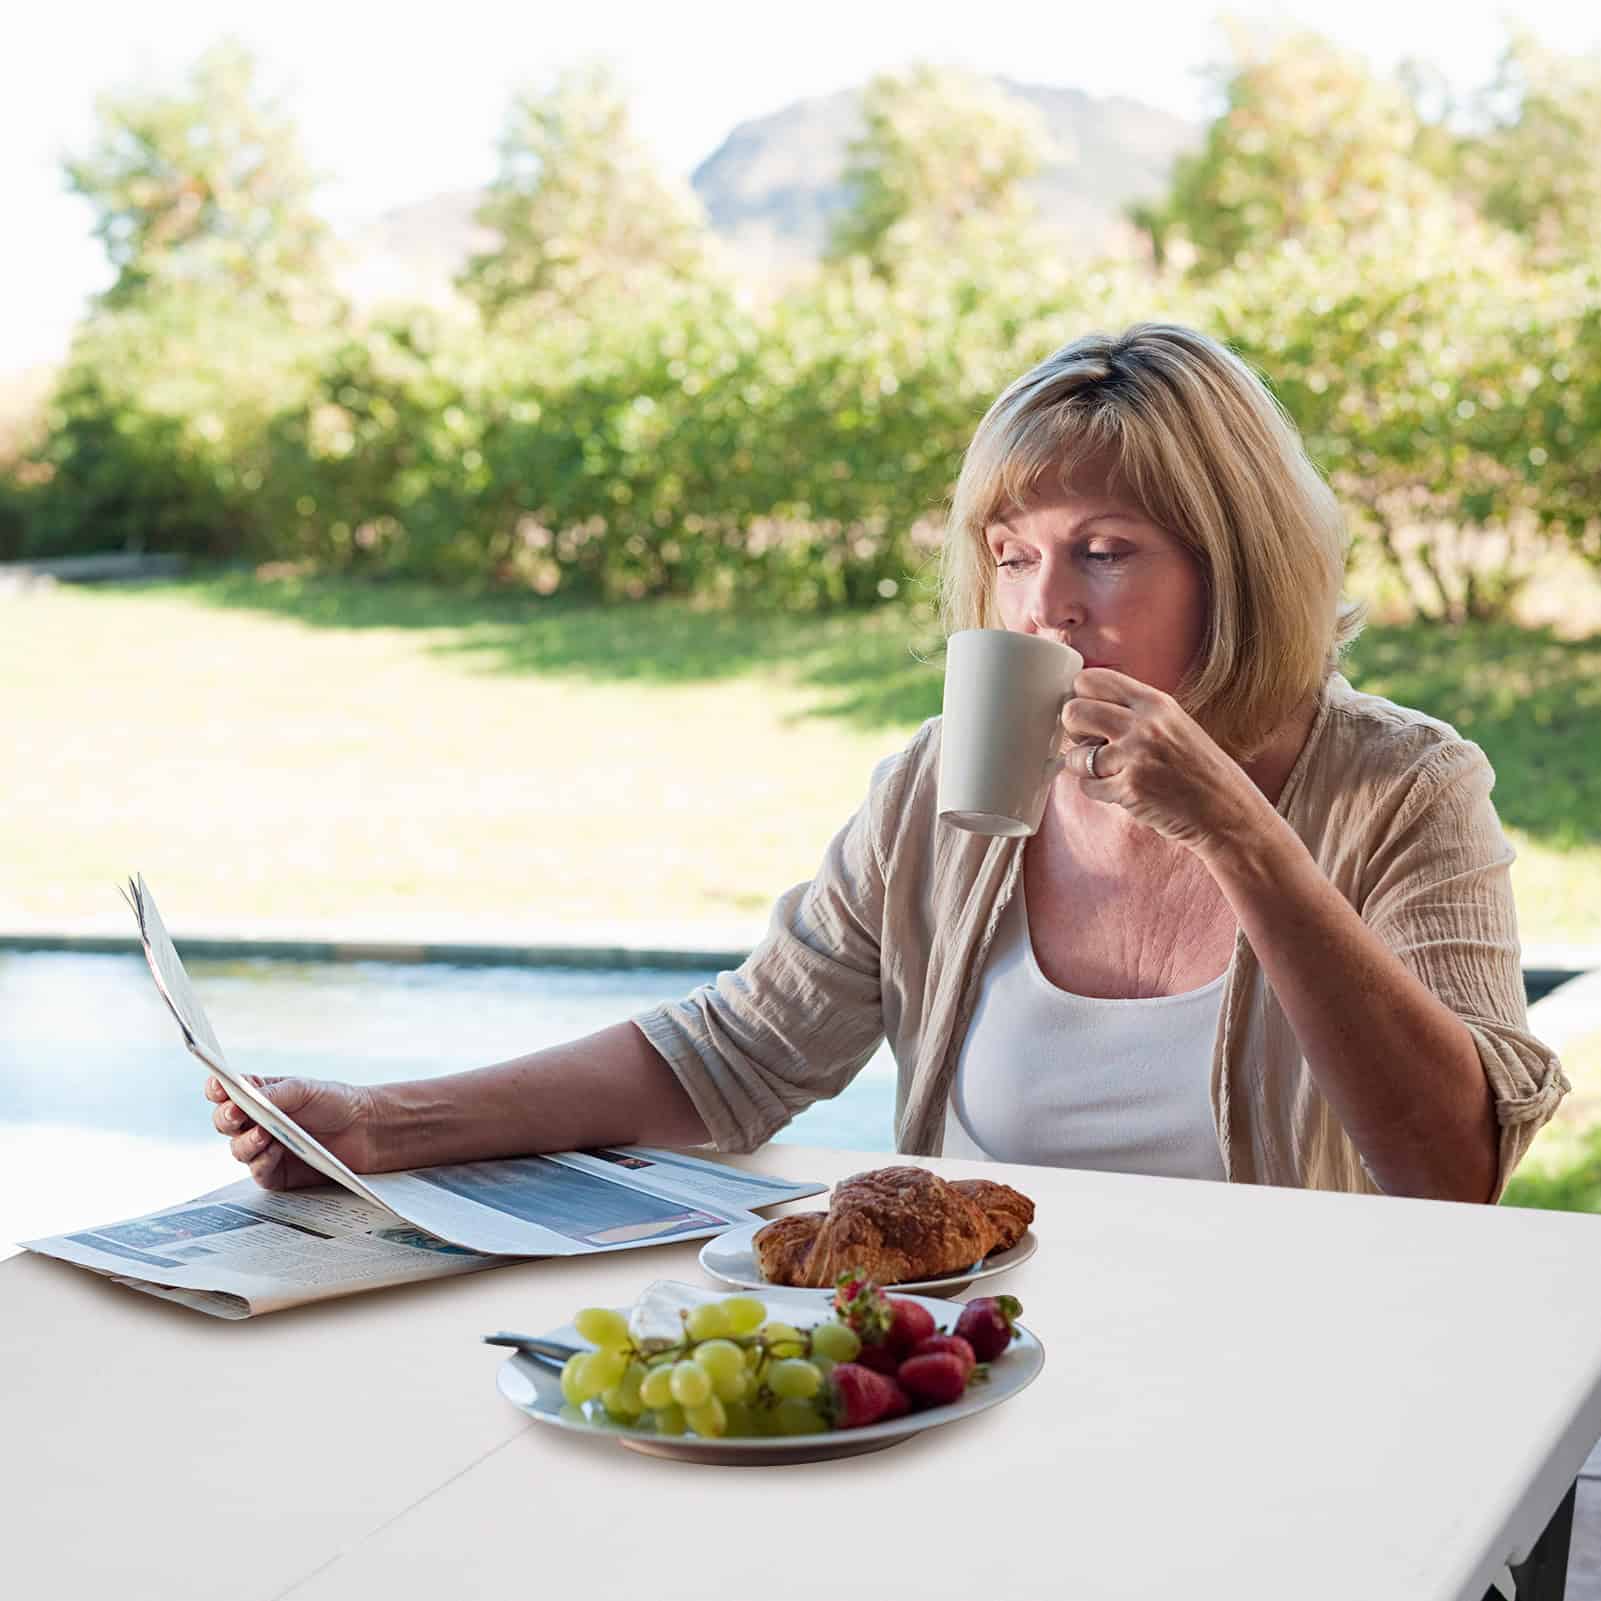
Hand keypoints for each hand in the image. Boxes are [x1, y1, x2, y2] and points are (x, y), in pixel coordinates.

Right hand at [204, 1074, 381, 1190]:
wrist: (366, 1128)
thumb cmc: (335, 1102)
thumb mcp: (303, 1089)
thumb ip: (272, 1094)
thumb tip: (242, 1095)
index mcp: (259, 1097)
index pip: (227, 1093)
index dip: (217, 1089)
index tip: (218, 1087)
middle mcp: (256, 1123)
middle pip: (224, 1123)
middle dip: (226, 1117)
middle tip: (236, 1113)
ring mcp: (264, 1149)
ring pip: (238, 1149)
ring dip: (246, 1142)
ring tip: (263, 1134)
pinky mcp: (276, 1173)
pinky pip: (258, 1171)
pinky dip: (262, 1161)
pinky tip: (274, 1151)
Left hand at [1059, 668, 1271, 854]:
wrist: (1226, 811)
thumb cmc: (1196, 770)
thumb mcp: (1173, 724)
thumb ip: (1133, 711)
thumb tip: (1081, 706)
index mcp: (1155, 702)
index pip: (1091, 679)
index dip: (1079, 696)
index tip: (1087, 712)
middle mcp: (1144, 724)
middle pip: (1073, 711)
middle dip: (1074, 730)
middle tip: (1091, 743)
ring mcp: (1136, 756)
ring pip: (1076, 754)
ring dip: (1084, 767)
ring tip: (1111, 772)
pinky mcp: (1129, 789)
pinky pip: (1088, 786)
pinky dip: (1098, 791)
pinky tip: (1122, 791)